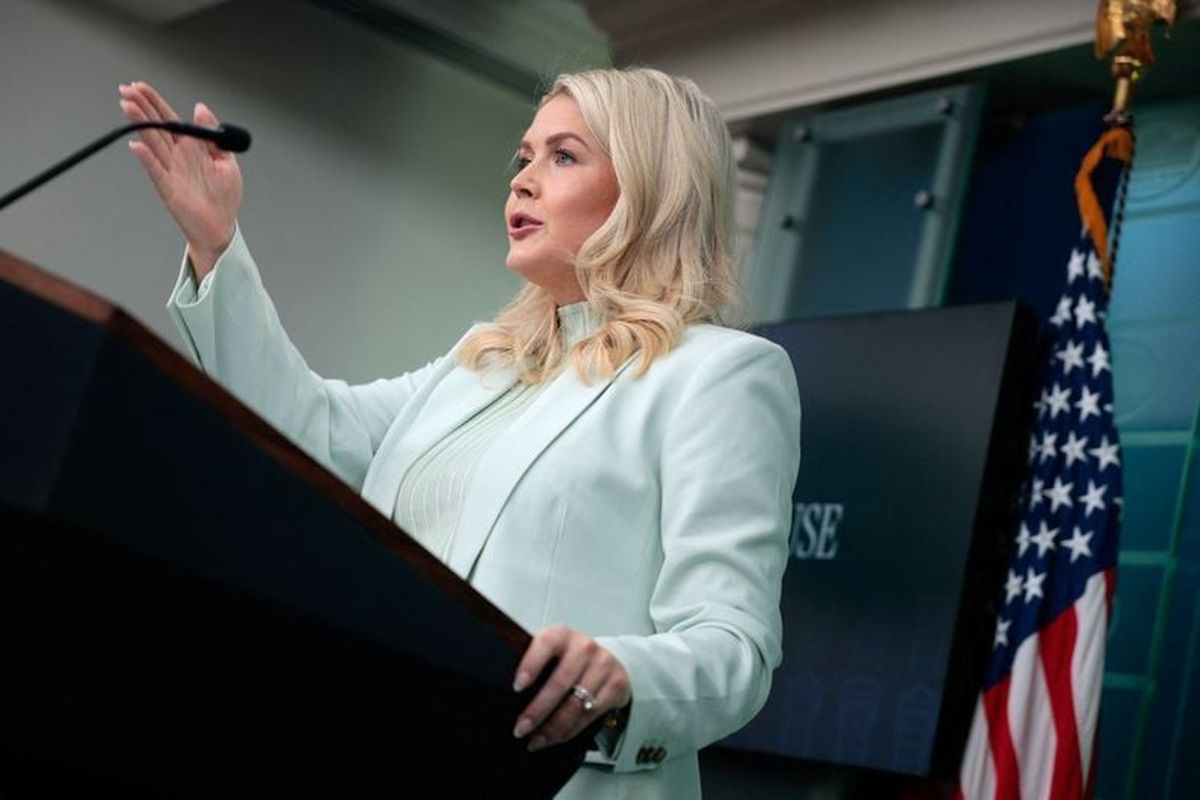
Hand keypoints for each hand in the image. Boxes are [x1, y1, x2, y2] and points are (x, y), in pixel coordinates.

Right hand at [118, 81, 242, 279]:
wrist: (221, 226)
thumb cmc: (224, 197)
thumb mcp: (226, 161)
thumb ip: (214, 135)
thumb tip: (201, 108)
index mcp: (191, 147)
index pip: (170, 119)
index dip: (155, 102)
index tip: (141, 87)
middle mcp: (177, 156)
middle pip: (156, 126)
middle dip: (142, 107)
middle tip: (126, 90)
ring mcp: (170, 170)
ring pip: (152, 142)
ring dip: (140, 124)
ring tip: (127, 106)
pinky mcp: (167, 187)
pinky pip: (155, 169)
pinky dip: (146, 158)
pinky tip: (137, 145)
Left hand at [512, 625, 630, 751]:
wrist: (610, 660)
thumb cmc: (570, 658)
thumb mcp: (553, 651)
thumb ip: (534, 662)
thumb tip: (501, 688)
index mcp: (562, 635)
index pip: (545, 644)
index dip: (530, 665)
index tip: (517, 687)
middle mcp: (584, 647)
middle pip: (560, 683)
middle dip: (538, 710)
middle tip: (520, 729)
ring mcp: (603, 665)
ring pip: (575, 704)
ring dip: (553, 727)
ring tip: (536, 740)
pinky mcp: (616, 685)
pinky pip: (590, 715)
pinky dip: (569, 731)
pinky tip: (555, 738)